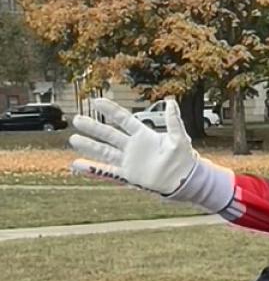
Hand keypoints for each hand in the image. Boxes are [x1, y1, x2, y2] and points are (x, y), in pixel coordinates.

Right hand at [68, 98, 197, 194]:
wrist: (184, 180)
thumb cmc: (183, 158)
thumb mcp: (179, 138)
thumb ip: (173, 121)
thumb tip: (171, 101)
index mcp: (143, 135)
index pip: (124, 119)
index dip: (111, 110)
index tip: (96, 101)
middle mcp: (132, 146)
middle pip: (109, 134)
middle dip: (93, 127)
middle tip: (77, 119)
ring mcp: (128, 160)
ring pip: (104, 151)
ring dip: (88, 146)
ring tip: (73, 139)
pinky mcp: (128, 174)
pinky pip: (106, 171)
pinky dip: (92, 169)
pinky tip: (77, 165)